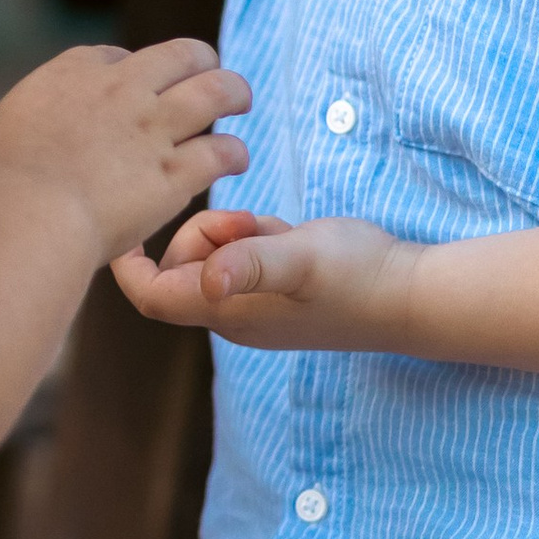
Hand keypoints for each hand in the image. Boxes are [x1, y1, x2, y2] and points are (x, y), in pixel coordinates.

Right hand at [0, 40, 248, 269]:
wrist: (24, 210)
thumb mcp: (7, 127)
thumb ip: (36, 121)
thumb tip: (37, 136)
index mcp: (76, 70)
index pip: (120, 56)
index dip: (135, 71)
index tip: (137, 88)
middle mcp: (123, 88)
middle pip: (181, 54)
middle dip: (200, 60)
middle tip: (210, 74)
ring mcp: (154, 128)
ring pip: (217, 90)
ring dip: (233, 92)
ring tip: (240, 102)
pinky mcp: (175, 174)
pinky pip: (223, 151)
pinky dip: (234, 152)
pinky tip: (236, 159)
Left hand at [115, 208, 421, 349]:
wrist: (411, 295)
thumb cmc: (358, 276)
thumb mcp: (303, 259)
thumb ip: (254, 262)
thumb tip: (207, 280)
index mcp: (225, 311)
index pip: (150, 296)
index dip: (128, 264)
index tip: (130, 225)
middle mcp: (231, 315)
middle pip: (177, 268)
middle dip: (200, 234)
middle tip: (247, 223)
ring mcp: (254, 306)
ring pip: (210, 257)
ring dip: (232, 233)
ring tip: (276, 232)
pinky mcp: (275, 292)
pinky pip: (241, 257)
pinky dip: (254, 238)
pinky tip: (288, 237)